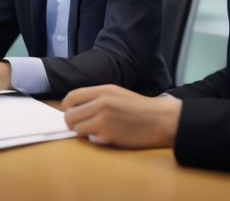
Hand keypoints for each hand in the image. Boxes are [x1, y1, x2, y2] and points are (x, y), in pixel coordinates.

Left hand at [62, 85, 181, 148]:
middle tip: (82, 126)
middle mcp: (101, 103)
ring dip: (82, 132)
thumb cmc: (139, 108)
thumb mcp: (117, 93)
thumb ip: (97, 98)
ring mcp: (103, 119)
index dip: (68, 107)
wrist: (160, 119)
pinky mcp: (107, 135)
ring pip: (76, 129)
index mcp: (103, 90)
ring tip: (94, 132)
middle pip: (69, 115)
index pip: (72, 97)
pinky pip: (89, 139)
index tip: (73, 112)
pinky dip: (94, 140)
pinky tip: (106, 136)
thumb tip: (77, 108)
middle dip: (73, 123)